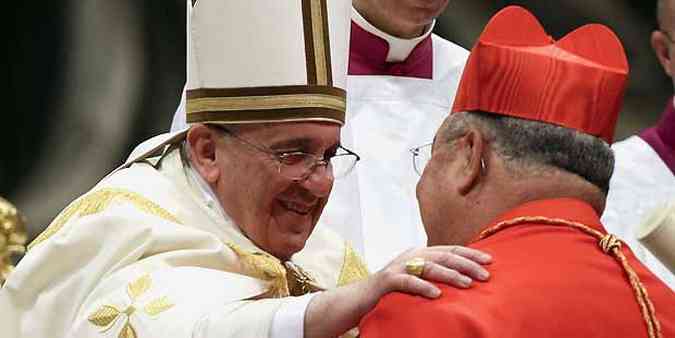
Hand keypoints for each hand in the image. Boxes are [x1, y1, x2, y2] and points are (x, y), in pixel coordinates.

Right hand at [373, 246, 491, 298]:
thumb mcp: (416, 280)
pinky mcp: (387, 280)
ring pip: (428, 266)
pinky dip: (423, 287)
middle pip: (443, 256)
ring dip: (450, 275)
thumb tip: (465, 280)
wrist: (358, 298)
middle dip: (466, 264)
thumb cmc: (391, 292)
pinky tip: (437, 294)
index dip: (470, 254)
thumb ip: (435, 276)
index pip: (449, 250)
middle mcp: (411, 256)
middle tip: (485, 274)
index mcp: (420, 254)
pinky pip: (407, 282)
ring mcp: (398, 267)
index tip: (490, 261)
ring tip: (467, 283)